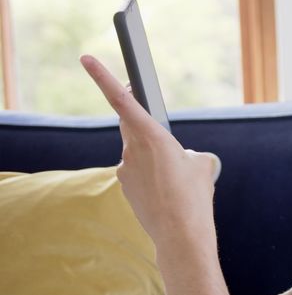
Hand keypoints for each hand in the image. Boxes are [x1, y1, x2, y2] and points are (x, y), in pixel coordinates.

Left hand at [80, 54, 219, 248]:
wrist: (181, 235)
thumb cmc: (195, 197)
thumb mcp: (202, 164)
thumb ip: (186, 151)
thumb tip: (176, 156)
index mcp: (152, 136)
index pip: (122, 100)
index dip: (102, 76)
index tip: (86, 58)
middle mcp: (132, 149)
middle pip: (131, 123)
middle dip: (142, 120)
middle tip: (159, 127)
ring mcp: (125, 168)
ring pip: (138, 150)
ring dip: (154, 157)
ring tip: (176, 179)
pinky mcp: (124, 184)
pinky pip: (137, 170)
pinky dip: (151, 175)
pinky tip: (167, 191)